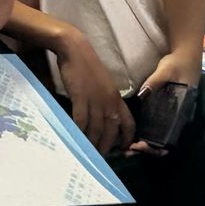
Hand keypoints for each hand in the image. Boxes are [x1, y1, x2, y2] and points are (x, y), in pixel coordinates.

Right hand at [53, 30, 134, 154]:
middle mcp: (109, 101)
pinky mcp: (81, 97)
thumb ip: (105, 99)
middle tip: (99, 156)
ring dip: (92, 142)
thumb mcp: (103, 84)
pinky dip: (79, 130)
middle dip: (106, 145)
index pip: (128, 122)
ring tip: (87, 151)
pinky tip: (75, 136)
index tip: (123, 148)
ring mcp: (95, 100)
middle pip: (111, 130)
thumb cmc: (87, 65)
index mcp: (117, 97)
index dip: (127, 138)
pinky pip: (81, 120)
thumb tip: (102, 114)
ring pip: (96, 128)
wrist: (75, 49)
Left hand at [126, 48, 202, 156]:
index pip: (170, 140)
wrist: (186, 55)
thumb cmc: (178, 64)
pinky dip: (146, 135)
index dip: (154, 147)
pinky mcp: (166, 110)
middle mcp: (178, 118)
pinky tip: (131, 134)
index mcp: (181, 112)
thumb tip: (142, 94)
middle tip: (127, 150)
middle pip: (163, 143)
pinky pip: (158, 128)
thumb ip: (154, 82)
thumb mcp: (166, 70)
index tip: (138, 145)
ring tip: (126, 146)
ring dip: (144, 145)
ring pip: (160, 138)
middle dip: (146, 149)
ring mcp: (172, 115)